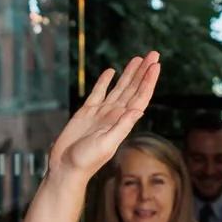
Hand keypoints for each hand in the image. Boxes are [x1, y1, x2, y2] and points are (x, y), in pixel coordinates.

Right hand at [47, 52, 160, 179]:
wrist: (66, 167)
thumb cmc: (86, 160)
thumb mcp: (106, 144)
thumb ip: (121, 127)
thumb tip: (137, 110)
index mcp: (122, 121)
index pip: (140, 97)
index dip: (148, 81)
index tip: (156, 65)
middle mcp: (114, 115)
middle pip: (133, 88)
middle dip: (143, 71)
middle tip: (154, 53)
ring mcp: (101, 113)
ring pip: (119, 88)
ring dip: (129, 73)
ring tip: (139, 58)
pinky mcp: (86, 112)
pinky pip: (98, 92)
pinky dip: (104, 81)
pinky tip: (111, 72)